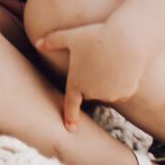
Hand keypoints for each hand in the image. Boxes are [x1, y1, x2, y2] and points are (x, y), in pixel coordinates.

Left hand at [34, 17, 152, 126]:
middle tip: (96, 59)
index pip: (71, 104)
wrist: (127, 39)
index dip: (70, 116)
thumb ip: (52, 41)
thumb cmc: (96, 35)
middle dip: (90, 80)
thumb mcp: (71, 36)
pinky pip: (121, 90)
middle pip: (90, 90)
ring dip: (106, 82)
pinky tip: (122, 66)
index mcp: (76, 83)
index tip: (71, 128)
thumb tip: (37, 42)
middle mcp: (93, 93)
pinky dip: (121, 82)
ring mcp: (110, 95)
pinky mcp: (125, 93)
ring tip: (109, 60)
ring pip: (106, 90)